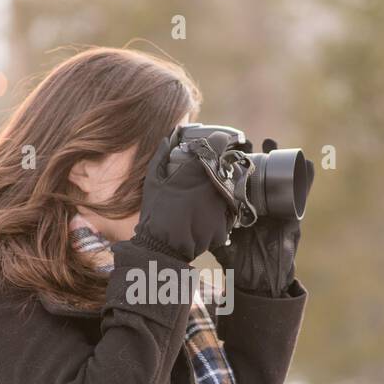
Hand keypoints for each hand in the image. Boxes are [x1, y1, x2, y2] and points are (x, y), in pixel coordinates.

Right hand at [131, 133, 234, 262]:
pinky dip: (219, 216)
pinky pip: (227, 215)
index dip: (219, 142)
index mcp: (198, 170)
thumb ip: (161, 155)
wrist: (162, 246)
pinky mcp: (225, 226)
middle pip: (228, 169)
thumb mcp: (153, 180)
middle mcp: (214, 185)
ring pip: (230, 192)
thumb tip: (169, 136)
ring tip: (202, 203)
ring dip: (221, 194)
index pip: (220, 143)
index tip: (216, 144)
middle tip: (205, 180)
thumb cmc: (155, 211)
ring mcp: (222, 206)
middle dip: (219, 172)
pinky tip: (204, 219)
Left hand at [211, 147, 307, 296]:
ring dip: (280, 161)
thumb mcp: (221, 243)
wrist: (259, 282)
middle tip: (252, 140)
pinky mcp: (293, 218)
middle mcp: (261, 207)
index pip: (240, 182)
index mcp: (243, 209)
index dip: (236, 167)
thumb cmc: (240, 263)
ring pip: (280, 180)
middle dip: (257, 157)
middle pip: (260, 177)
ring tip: (275, 144)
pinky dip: (306, 180)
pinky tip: (307, 165)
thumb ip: (210, 233)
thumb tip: (190, 223)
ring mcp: (277, 210)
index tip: (228, 151)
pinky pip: (301, 196)